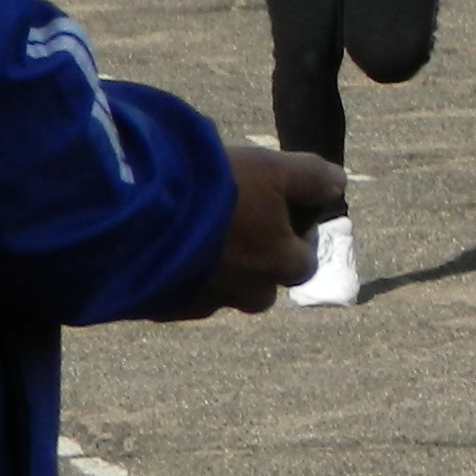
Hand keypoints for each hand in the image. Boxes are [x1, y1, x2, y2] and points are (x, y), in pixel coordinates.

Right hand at [169, 145, 346, 314]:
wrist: (137, 213)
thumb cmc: (216, 188)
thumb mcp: (273, 169)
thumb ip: (313, 178)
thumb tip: (338, 185)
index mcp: (276, 265)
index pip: (304, 263)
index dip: (297, 237)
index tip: (281, 213)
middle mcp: (242, 294)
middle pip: (261, 289)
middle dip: (257, 264)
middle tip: (236, 226)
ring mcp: (199, 303)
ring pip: (219, 295)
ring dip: (216, 272)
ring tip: (196, 235)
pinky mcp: (159, 306)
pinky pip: (178, 296)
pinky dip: (179, 277)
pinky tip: (163, 247)